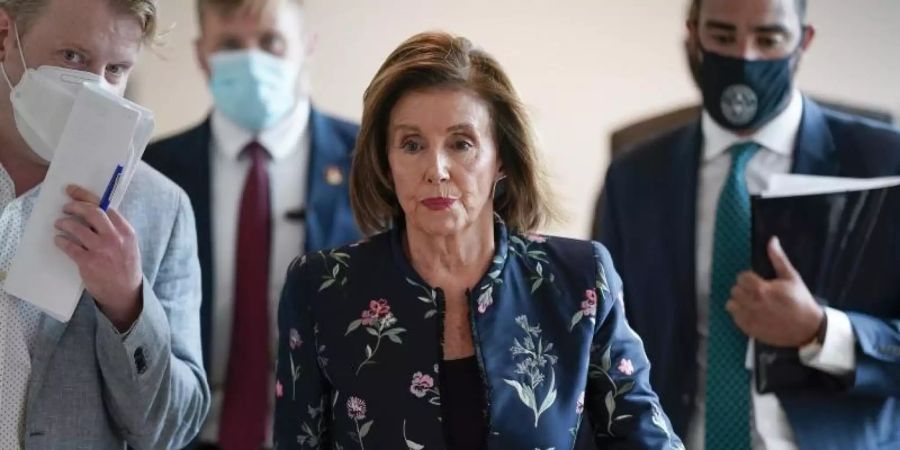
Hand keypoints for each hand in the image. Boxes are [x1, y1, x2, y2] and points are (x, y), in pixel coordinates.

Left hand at [54, 185, 141, 329]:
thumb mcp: (129, 244)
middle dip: (74, 206)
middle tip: (65, 208)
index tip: (72, 191)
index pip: (105, 206)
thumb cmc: (126, 267)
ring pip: (77, 228)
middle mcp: (115, 238)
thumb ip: (116, 229)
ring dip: (64, 223)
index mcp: (126, 231)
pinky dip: (61, 241)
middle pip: (91, 212)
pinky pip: (70, 247)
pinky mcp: (88, 263)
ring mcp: (101, 250)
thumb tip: (94, 213)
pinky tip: (59, 240)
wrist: (126, 293)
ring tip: (59, 224)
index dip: (85, 196)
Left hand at [726, 237, 823, 346]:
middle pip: (735, 290)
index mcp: (762, 289)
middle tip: (755, 291)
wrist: (807, 328)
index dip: (747, 277)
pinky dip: (740, 314)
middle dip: (743, 289)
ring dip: (738, 302)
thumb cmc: (800, 300)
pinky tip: (752, 313)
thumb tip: (772, 240)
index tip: (756, 281)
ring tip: (751, 302)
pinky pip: (734, 318)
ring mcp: (750, 318)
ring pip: (731, 304)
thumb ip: (778, 259)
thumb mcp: (792, 277)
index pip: (741, 277)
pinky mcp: (749, 329)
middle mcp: (753, 304)